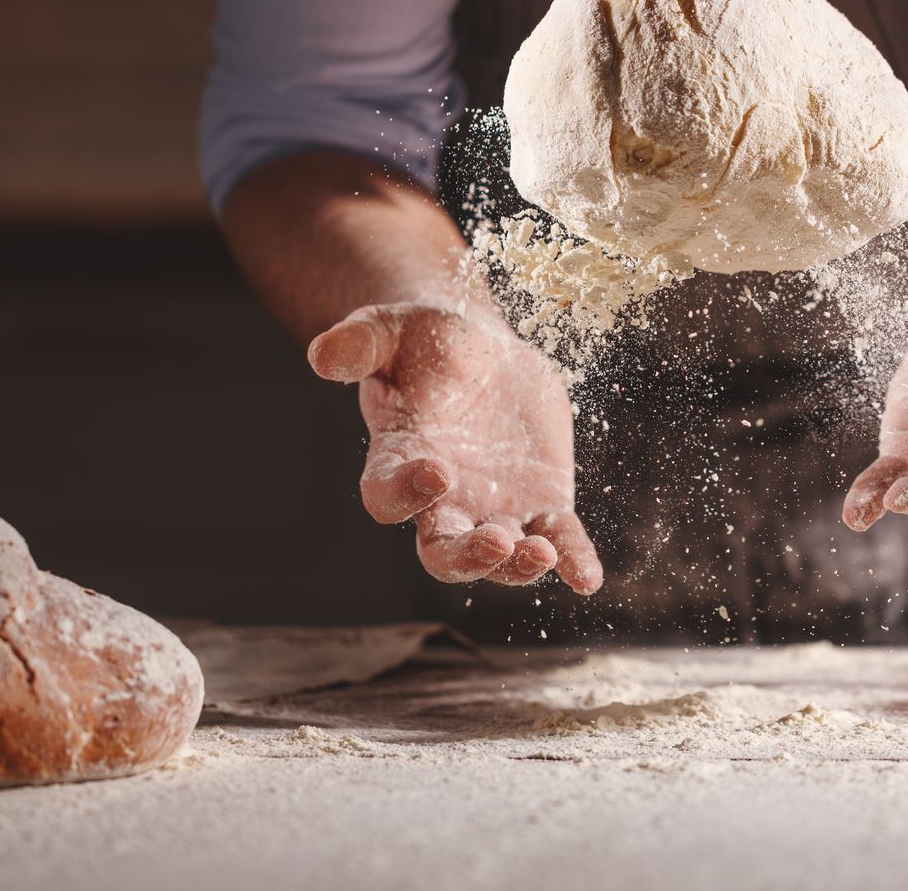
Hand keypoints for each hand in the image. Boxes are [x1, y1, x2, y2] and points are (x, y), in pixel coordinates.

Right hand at [308, 304, 602, 593]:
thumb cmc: (425, 342)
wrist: (482, 352)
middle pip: (444, 552)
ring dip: (519, 564)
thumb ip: (359, 342)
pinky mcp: (542, 503)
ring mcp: (495, 508)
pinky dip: (573, 559)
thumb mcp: (392, 329)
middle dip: (468, 556)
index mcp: (399, 460)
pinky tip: (586, 578)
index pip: (388, 495)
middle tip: (495, 542)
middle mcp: (443, 501)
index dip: (406, 492)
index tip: (436, 472)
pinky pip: (558, 538)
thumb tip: (322, 352)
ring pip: (501, 557)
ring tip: (542, 555)